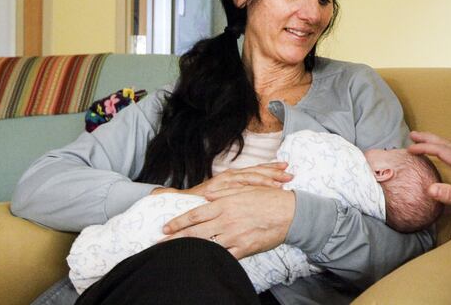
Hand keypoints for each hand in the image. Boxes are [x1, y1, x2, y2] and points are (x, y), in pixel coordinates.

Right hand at [151, 161, 292, 196]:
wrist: (175, 208)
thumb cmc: (197, 206)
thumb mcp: (214, 202)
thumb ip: (228, 200)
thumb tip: (243, 197)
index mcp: (228, 180)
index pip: (251, 173)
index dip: (268, 169)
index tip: (285, 168)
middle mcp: (227, 179)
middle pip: (254, 173)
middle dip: (273, 172)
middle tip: (291, 172)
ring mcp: (223, 183)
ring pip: (250, 178)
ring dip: (268, 177)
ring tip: (285, 178)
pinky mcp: (218, 189)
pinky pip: (241, 187)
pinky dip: (256, 185)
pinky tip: (270, 186)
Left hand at [161, 186, 295, 258]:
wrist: (290, 213)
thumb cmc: (268, 199)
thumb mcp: (244, 189)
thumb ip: (223, 193)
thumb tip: (205, 196)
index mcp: (224, 204)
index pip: (195, 214)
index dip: (178, 222)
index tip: (165, 228)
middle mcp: (226, 220)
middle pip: (195, 232)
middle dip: (175, 239)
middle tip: (160, 244)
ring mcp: (235, 236)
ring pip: (206, 245)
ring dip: (189, 250)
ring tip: (176, 254)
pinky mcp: (244, 248)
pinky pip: (224, 256)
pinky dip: (212, 259)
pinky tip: (202, 261)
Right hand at [407, 131, 450, 225]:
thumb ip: (450, 195)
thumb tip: (429, 189)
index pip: (442, 151)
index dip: (425, 148)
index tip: (410, 149)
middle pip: (445, 143)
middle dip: (428, 138)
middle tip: (411, 134)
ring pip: (450, 145)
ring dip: (435, 140)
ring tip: (421, 139)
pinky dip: (443, 146)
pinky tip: (441, 151)